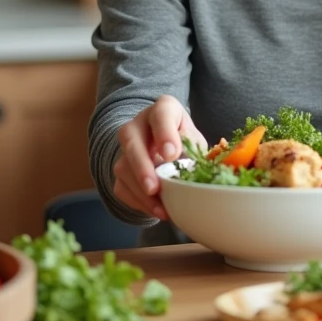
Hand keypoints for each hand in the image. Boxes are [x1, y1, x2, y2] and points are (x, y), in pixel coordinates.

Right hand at [112, 95, 206, 220]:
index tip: (171, 155)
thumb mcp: (195, 140)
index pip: (160, 114)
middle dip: (142, 166)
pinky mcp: (121, 170)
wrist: (164, 145)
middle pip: (131, 140)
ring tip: (162, 210)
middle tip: (154, 188)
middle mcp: (138, 124)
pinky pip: (122, 186)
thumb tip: (199, 171)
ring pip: (123, 167)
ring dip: (141, 192)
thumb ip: (195, 150)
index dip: (164, 134)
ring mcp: (125, 147)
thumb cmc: (184, 140)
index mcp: (163, 109)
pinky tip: (156, 210)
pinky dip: (138, 202)